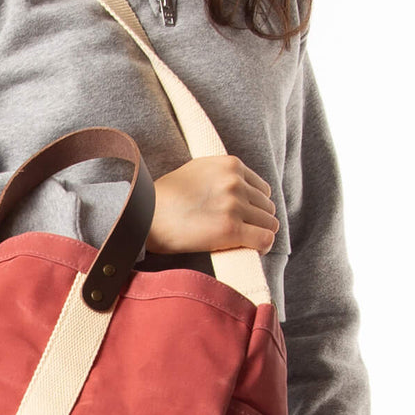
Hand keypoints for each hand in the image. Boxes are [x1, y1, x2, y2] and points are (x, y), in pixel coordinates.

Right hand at [144, 154, 278, 255]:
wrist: (145, 216)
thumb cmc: (166, 197)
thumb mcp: (197, 171)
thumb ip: (223, 175)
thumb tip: (243, 188)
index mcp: (230, 165)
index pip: (262, 189)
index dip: (254, 206)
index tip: (244, 218)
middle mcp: (234, 182)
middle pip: (267, 207)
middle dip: (257, 220)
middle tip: (240, 231)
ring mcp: (234, 205)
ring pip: (270, 224)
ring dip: (259, 234)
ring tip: (243, 242)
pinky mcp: (230, 229)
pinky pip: (266, 240)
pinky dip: (263, 247)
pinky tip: (251, 250)